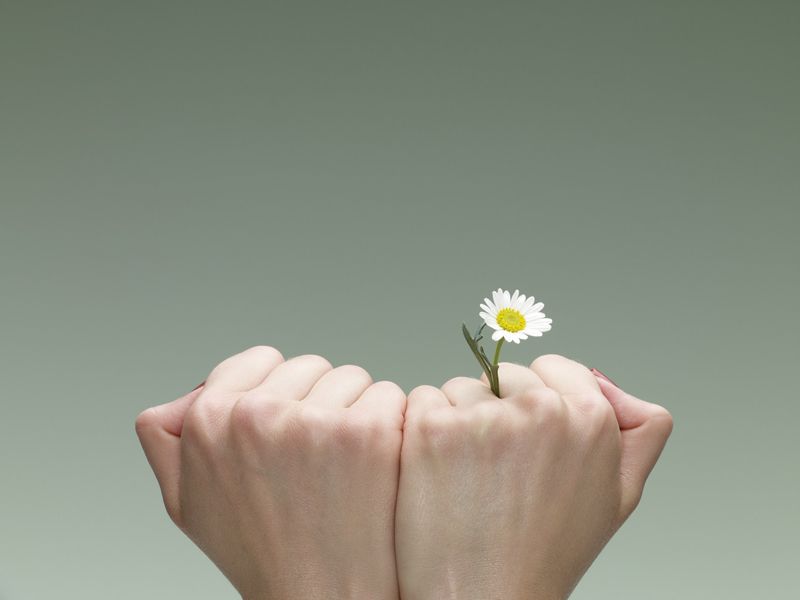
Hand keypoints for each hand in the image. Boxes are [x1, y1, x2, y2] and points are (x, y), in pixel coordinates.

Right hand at [135, 346, 406, 599]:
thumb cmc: (262, 553)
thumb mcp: (188, 501)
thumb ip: (168, 439)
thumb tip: (183, 399)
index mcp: (208, 419)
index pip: (260, 360)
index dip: (279, 394)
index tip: (286, 432)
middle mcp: (257, 414)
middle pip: (309, 367)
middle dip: (316, 402)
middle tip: (314, 460)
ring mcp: (314, 421)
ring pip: (351, 378)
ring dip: (354, 410)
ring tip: (342, 467)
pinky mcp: (366, 430)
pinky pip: (388, 395)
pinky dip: (390, 423)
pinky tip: (374, 467)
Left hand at [394, 354, 672, 599]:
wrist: (484, 597)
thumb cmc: (547, 552)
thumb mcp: (619, 495)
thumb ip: (639, 431)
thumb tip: (609, 383)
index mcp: (591, 418)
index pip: (554, 367)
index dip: (538, 401)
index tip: (530, 440)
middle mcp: (540, 409)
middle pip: (506, 375)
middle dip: (499, 408)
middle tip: (501, 469)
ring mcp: (483, 417)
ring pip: (463, 387)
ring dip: (460, 419)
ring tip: (471, 477)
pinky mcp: (432, 427)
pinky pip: (425, 400)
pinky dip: (424, 428)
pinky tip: (439, 472)